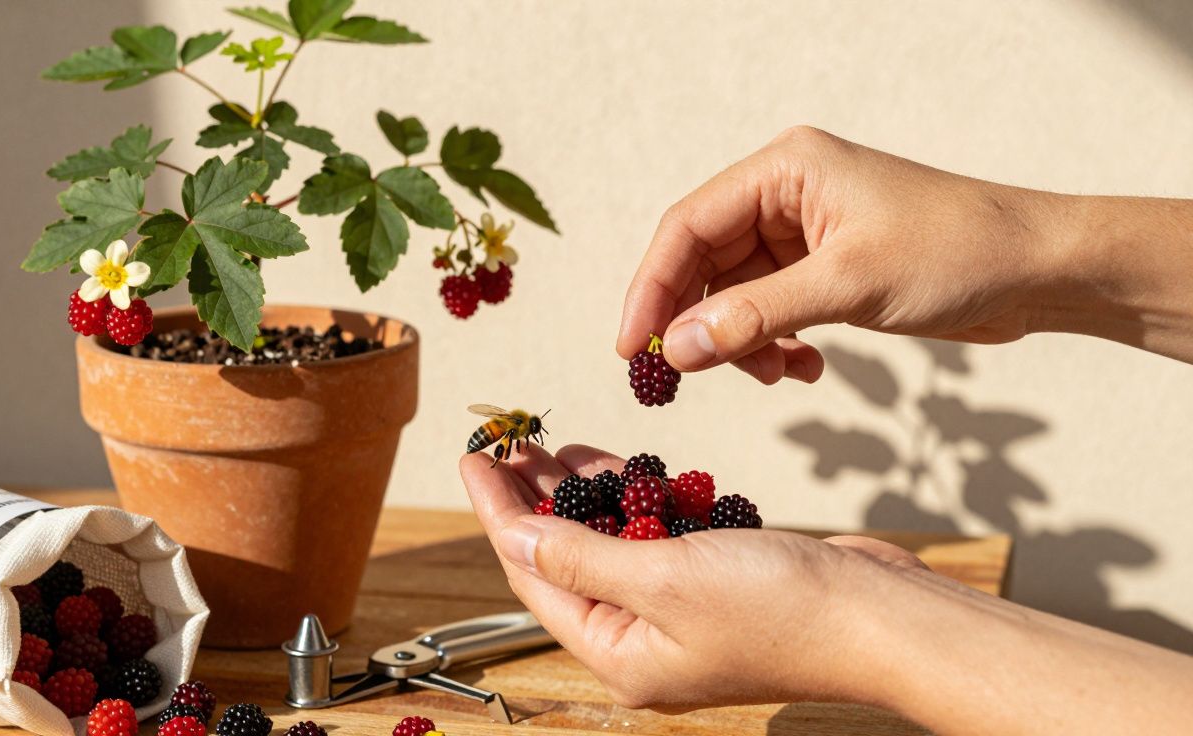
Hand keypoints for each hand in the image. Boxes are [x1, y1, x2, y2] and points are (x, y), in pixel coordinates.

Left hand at [459, 443, 935, 711]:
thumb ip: (584, 558)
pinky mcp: (714, 581)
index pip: (534, 575)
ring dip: (580, 492)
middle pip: (565, 558)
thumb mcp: (665, 579)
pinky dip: (634, 497)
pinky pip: (654, 535)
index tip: (473, 458)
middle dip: (533, 499)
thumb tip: (519, 539)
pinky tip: (614, 465)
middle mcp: (643, 638)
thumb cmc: (782, 612)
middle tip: (505, 444)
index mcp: (621, 654)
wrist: (881, 617)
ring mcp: (680, 610)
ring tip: (547, 445)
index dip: (498, 512)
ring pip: (610, 541)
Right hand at [617, 126, 1073, 383]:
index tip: (630, 349)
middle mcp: (785, 194)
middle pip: (703, 262)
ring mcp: (803, 233)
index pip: (687, 226)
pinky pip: (768, 311)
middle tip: (689, 377)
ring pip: (733, 295)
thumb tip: (675, 349)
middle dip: (698, 323)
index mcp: (784, 170)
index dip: (651, 288)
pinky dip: (774, 345)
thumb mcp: (848, 285)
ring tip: (778, 374)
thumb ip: (754, 317)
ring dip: (742, 343)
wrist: (1038, 269)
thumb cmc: (957, 253)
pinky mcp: (823, 269)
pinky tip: (805, 368)